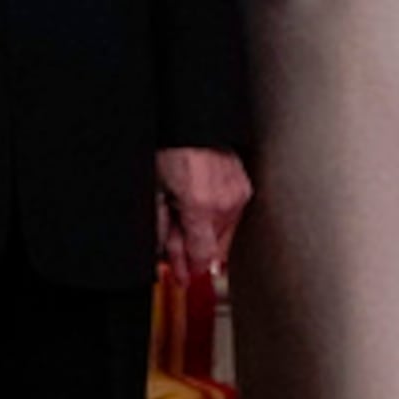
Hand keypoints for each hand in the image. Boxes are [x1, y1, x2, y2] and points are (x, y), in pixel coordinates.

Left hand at [158, 146, 249, 283]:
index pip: (202, 256)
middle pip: (212, 248)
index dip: (188, 269)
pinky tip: (200, 208)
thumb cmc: (171, 149)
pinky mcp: (243, 186)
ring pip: (223, 233)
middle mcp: (225, 203)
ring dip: (205, 234)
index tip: (180, 276)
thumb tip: (164, 252)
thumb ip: (163, 228)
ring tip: (184, 218)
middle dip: (193, 252)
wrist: (191, 123)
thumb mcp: (156, 193)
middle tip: (175, 250)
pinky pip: (231, 215)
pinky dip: (216, 218)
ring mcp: (238, 194)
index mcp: (201, 206)